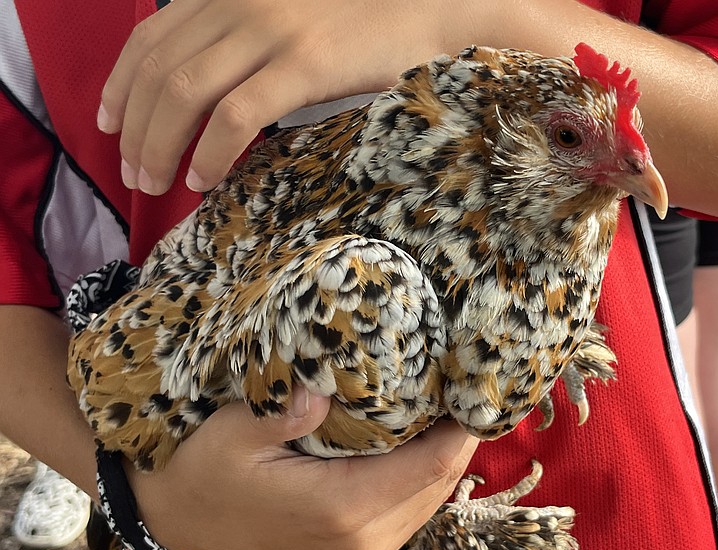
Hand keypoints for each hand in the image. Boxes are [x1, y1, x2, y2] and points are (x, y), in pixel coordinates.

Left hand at [99, 0, 469, 195]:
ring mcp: (272, 32)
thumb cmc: (363, 24)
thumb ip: (245, 43)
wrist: (429, 8)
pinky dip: (210, 152)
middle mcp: (240, 3)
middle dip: (133, 126)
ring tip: (155, 184)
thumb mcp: (289, 20)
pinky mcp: (304, 64)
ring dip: (159, 144)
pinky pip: (236, 115)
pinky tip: (203, 180)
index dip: (119, 83)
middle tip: (131, 172)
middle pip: (159, 69)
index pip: (151, 35)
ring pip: (185, 92)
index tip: (108, 123)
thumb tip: (208, 97)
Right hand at [127, 391, 478, 549]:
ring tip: (446, 404)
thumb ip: (282, 412)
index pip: (432, 465)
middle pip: (440, 482)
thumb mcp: (232, 432)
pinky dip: (424, 477)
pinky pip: (412, 513)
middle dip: (459, 434)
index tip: (472, 380)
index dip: (462, 424)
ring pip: (432, 500)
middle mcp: (363, 542)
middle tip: (463, 382)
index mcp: (340, 510)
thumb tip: (323, 389)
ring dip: (444, 455)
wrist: (181, 521)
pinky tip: (419, 440)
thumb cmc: (203, 469)